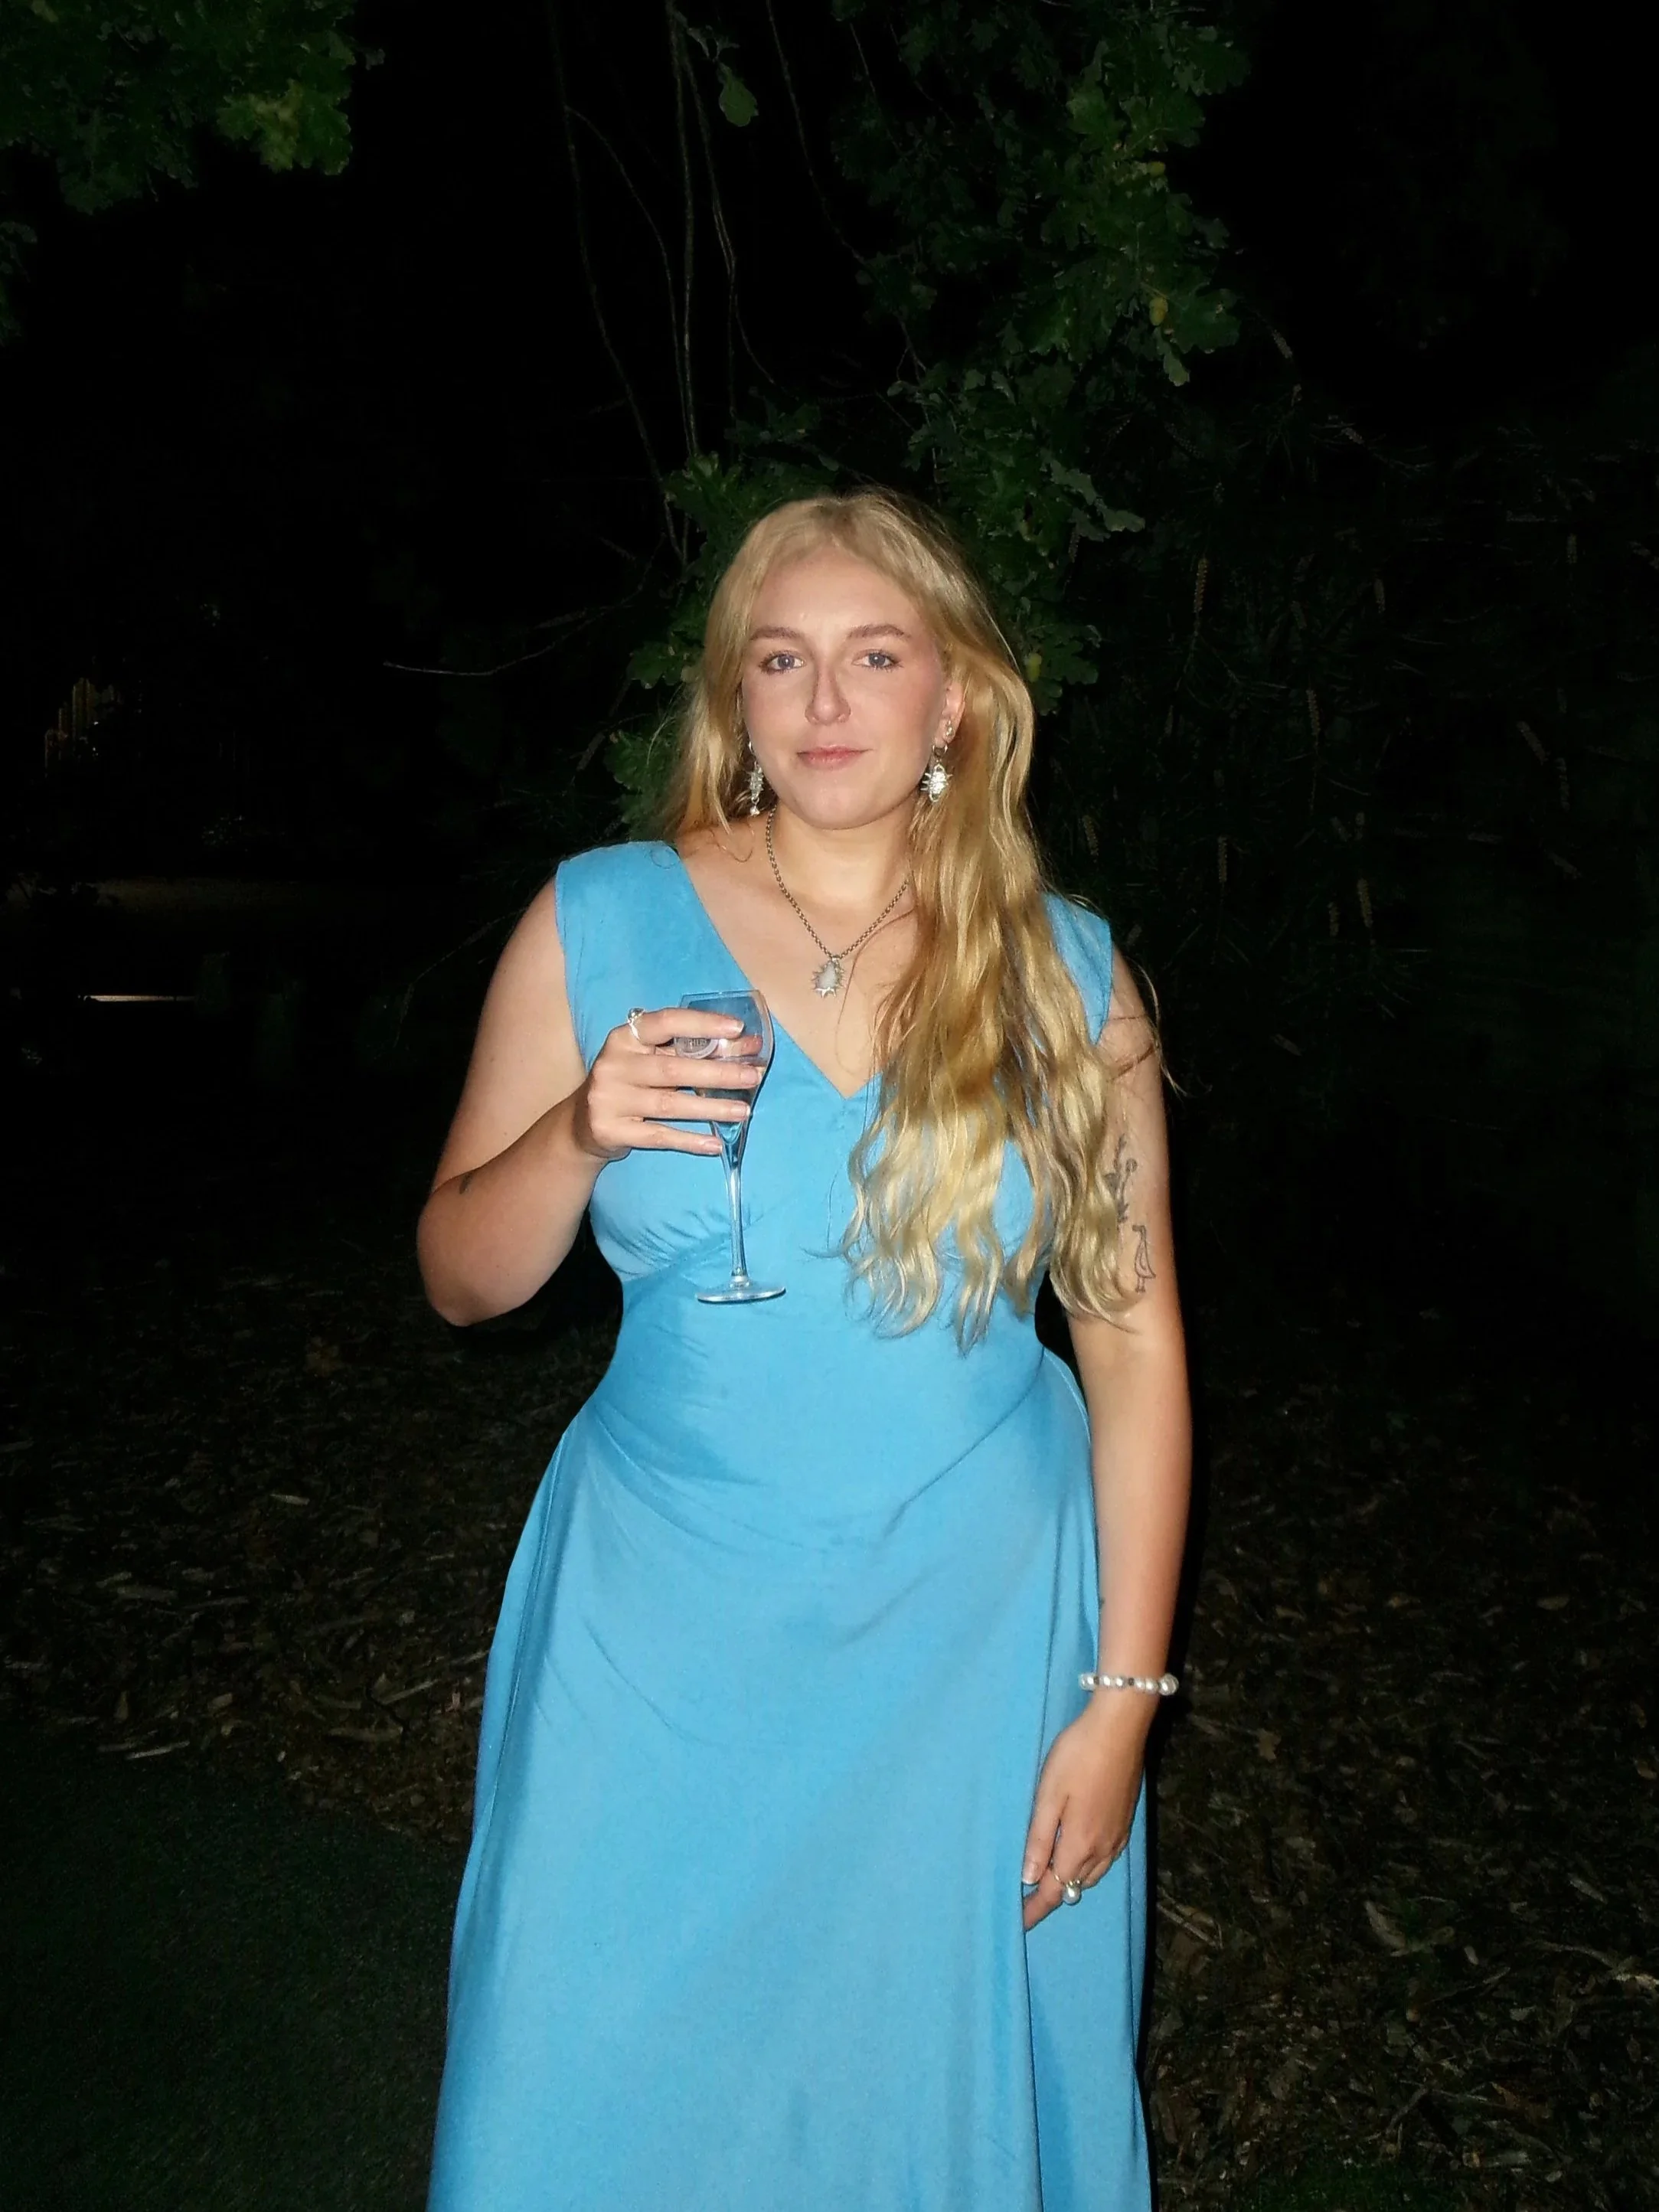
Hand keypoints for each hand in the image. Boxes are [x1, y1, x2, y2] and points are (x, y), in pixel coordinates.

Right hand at [569, 1005, 762, 1162]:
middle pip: (673, 1068)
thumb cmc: (628, 1083)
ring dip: (711, 1107)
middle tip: (753, 1076)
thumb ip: (685, 1051)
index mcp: (624, 1038)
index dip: (702, 1024)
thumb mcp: (646, 1059)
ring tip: (743, 1110)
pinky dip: (689, 1141)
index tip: (737, 1029)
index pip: (665, 1022)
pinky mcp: (611, 1130)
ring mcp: (609, 1099)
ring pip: (669, 1104)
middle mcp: (613, 1065)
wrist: (581, 1123)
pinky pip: (658, 1136)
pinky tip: (715, 1143)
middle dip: (718, 1073)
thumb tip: (742, 1046)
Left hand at [1021, 1692, 1150, 1930]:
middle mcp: (1102, 1850)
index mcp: (1078, 1845)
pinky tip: (1078, 1854)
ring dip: (1071, 1881)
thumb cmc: (1077, 1757)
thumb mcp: (1048, 1795)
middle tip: (1027, 1896)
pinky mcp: (1126, 1823)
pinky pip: (1105, 1861)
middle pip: (1074, 1886)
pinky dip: (1088, 1868)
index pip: (1054, 1890)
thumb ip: (1038, 1838)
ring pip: (1092, 1876)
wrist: (1120, 1729)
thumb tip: (1028, 1878)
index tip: (1019, 1923)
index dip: (1036, 1909)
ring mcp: (1118, 1837)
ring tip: (1049, 1878)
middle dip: (1052, 1895)